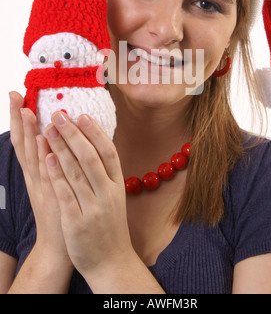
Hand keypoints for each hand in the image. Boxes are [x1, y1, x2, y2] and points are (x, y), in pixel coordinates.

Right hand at [9, 92, 71, 265]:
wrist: (59, 247)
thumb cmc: (61, 210)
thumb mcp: (54, 182)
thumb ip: (54, 162)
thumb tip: (57, 139)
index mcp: (36, 172)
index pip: (25, 140)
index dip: (20, 119)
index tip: (17, 96)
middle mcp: (35, 177)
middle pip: (23, 143)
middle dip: (18, 119)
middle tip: (14, 95)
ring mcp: (42, 186)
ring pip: (33, 155)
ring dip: (30, 132)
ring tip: (27, 111)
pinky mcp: (53, 196)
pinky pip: (47, 173)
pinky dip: (43, 158)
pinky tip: (42, 142)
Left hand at [44, 111, 132, 281]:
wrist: (110, 262)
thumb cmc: (109, 226)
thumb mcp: (114, 197)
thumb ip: (106, 173)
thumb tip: (93, 143)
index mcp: (118, 185)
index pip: (108, 152)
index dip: (95, 132)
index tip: (81, 115)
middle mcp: (108, 194)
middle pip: (90, 157)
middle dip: (73, 133)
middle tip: (58, 115)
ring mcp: (93, 208)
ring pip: (76, 172)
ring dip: (60, 147)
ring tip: (48, 129)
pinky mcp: (77, 222)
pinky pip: (65, 194)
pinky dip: (56, 174)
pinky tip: (47, 158)